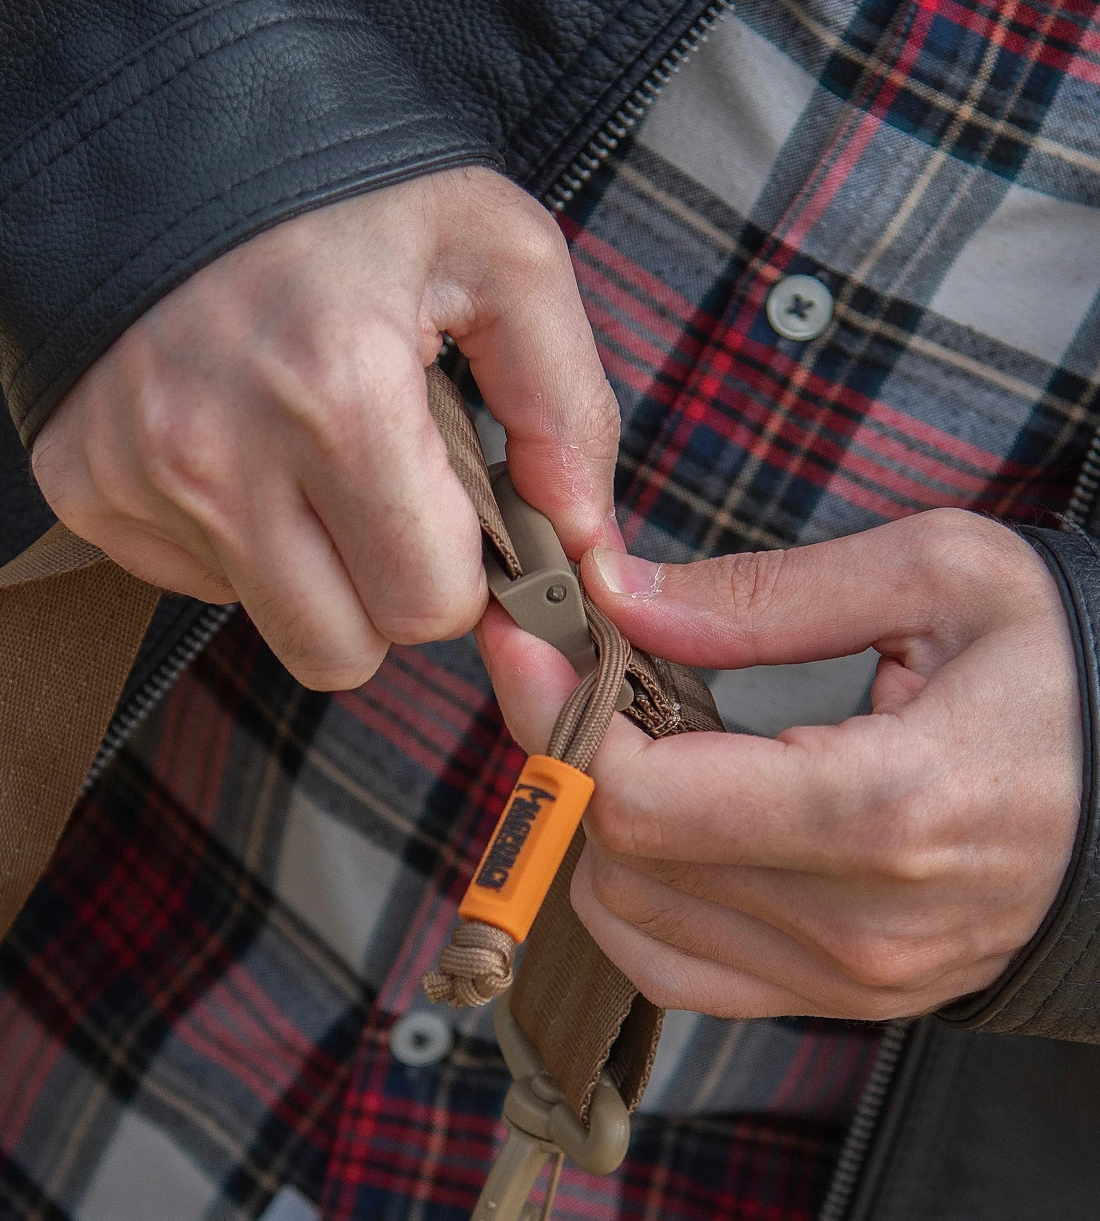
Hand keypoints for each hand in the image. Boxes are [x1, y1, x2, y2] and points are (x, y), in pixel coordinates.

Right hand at [31, 166, 619, 689]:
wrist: (177, 125)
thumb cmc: (352, 185)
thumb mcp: (499, 253)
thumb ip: (567, 406)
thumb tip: (585, 538)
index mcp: (341, 396)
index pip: (427, 606)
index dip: (463, 572)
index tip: (460, 514)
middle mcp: (221, 454)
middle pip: (342, 649)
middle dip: (387, 590)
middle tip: (392, 496)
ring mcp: (138, 473)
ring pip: (266, 624)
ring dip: (313, 571)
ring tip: (317, 462)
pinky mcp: (82, 479)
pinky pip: (189, 577)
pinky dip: (232, 535)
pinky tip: (244, 447)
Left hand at [478, 509, 1082, 1019]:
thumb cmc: (1070, 669)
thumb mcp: (940, 577)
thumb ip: (759, 596)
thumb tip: (617, 598)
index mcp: (888, 808)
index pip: (642, 796)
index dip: (557, 709)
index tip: (528, 632)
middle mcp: (860, 922)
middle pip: (620, 853)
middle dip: (566, 744)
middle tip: (573, 660)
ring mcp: (851, 978)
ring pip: (627, 917)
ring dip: (596, 813)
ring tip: (632, 725)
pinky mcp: (842, 996)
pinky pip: (674, 965)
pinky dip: (635, 885)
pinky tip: (666, 807)